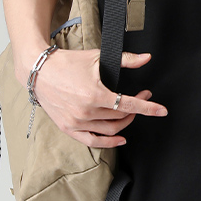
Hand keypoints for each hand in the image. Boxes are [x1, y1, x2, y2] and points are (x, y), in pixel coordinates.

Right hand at [31, 49, 167, 147]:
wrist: (40, 71)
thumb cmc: (68, 63)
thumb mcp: (98, 58)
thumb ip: (126, 60)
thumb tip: (146, 58)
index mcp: (95, 94)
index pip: (128, 104)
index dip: (147, 107)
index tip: (161, 110)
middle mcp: (86, 111)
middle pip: (120, 117)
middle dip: (136, 110)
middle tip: (142, 99)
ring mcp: (76, 122)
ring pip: (109, 130)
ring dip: (124, 124)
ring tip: (131, 113)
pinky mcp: (68, 128)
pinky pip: (92, 141)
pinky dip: (107, 143)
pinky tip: (119, 139)